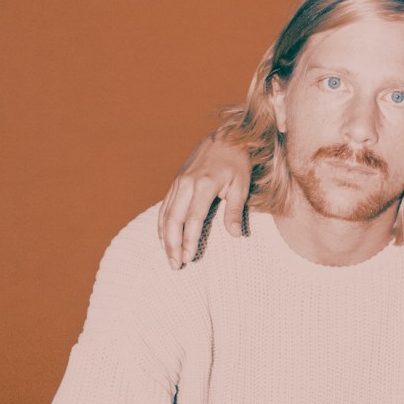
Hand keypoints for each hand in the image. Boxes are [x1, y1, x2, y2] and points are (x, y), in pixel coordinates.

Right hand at [157, 133, 252, 268]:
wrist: (226, 138)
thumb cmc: (237, 164)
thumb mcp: (242, 185)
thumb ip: (234, 211)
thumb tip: (236, 235)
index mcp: (204, 185)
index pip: (193, 219)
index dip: (189, 240)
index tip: (189, 258)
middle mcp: (187, 184)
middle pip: (173, 219)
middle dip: (172, 245)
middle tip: (175, 265)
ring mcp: (178, 183)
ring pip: (165, 214)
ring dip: (165, 238)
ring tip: (169, 257)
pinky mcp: (176, 182)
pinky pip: (164, 206)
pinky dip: (161, 224)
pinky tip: (163, 238)